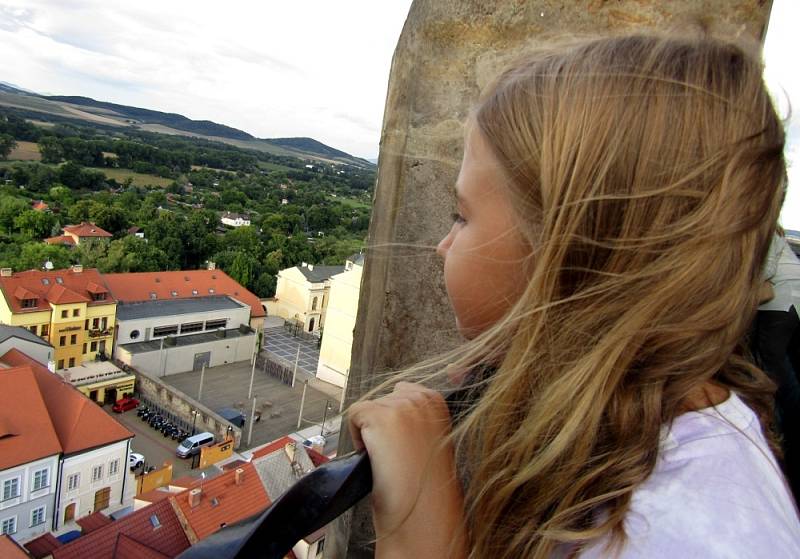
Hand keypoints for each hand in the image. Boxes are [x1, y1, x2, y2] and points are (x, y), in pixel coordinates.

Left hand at [348, 382, 465, 557]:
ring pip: (367, 410)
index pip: (402, 392)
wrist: (423, 508)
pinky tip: (374, 457)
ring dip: (370, 434)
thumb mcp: (431, 439)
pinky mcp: (378, 415)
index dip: (395, 420)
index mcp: (436, 400)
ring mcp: (399, 405)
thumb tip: (392, 414)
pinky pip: (353, 416)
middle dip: (382, 427)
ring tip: (387, 459)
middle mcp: (420, 397)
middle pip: (382, 400)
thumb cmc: (426, 482)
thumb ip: (417, 419)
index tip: (402, 444)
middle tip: (394, 456)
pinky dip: (356, 438)